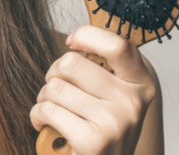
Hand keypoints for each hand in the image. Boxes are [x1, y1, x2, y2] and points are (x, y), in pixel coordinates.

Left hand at [30, 26, 158, 154]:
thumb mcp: (114, 96)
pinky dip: (37, 116)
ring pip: (55, 87)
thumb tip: (75, 39)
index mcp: (141, 83)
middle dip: (53, 74)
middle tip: (57, 90)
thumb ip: (104, 68)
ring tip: (53, 111)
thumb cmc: (101, 127)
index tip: (71, 42)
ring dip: (43, 98)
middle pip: (72, 63)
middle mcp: (133, 102)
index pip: (117, 45)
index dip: (87, 35)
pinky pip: (47, 110)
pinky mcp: (93, 142)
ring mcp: (115, 122)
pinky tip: (45, 125)